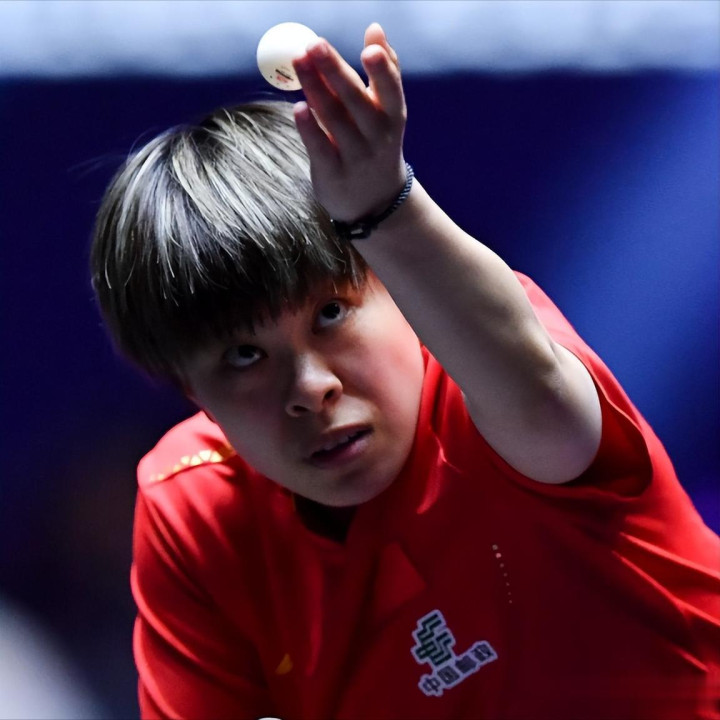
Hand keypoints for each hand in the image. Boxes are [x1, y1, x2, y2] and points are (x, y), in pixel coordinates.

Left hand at [292, 23, 407, 223]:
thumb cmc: (376, 144)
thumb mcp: (387, 113)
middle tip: (314, 45)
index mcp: (392, 116)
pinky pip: (320, 148)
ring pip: (334, 119)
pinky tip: (299, 106)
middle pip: (355, 100)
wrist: (375, 202)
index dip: (382, 70)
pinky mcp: (333, 174)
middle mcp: (377, 137)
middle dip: (335, 71)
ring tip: (298, 61)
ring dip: (315, 88)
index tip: (370, 49)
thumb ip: (384, 71)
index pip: (390, 89)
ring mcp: (356, 157)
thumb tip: (375, 28)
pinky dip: (309, 128)